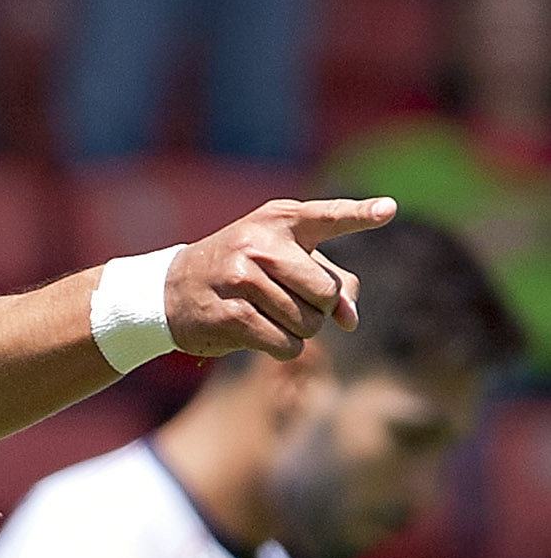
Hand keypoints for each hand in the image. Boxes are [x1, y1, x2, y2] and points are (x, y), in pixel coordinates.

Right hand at [165, 197, 396, 360]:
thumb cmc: (242, 271)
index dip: (359, 215)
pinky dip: (283, 347)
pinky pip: (286, 344)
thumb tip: (350, 321)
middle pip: (327, 292)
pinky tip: (260, 335)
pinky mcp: (230, 315)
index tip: (388, 209)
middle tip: (293, 303)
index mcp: (280, 220)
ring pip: (308, 323)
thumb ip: (331, 280)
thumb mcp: (284, 259)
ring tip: (269, 316)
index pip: (326, 217)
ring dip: (299, 330)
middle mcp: (260, 244)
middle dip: (319, 308)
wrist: (168, 290)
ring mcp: (241, 279)